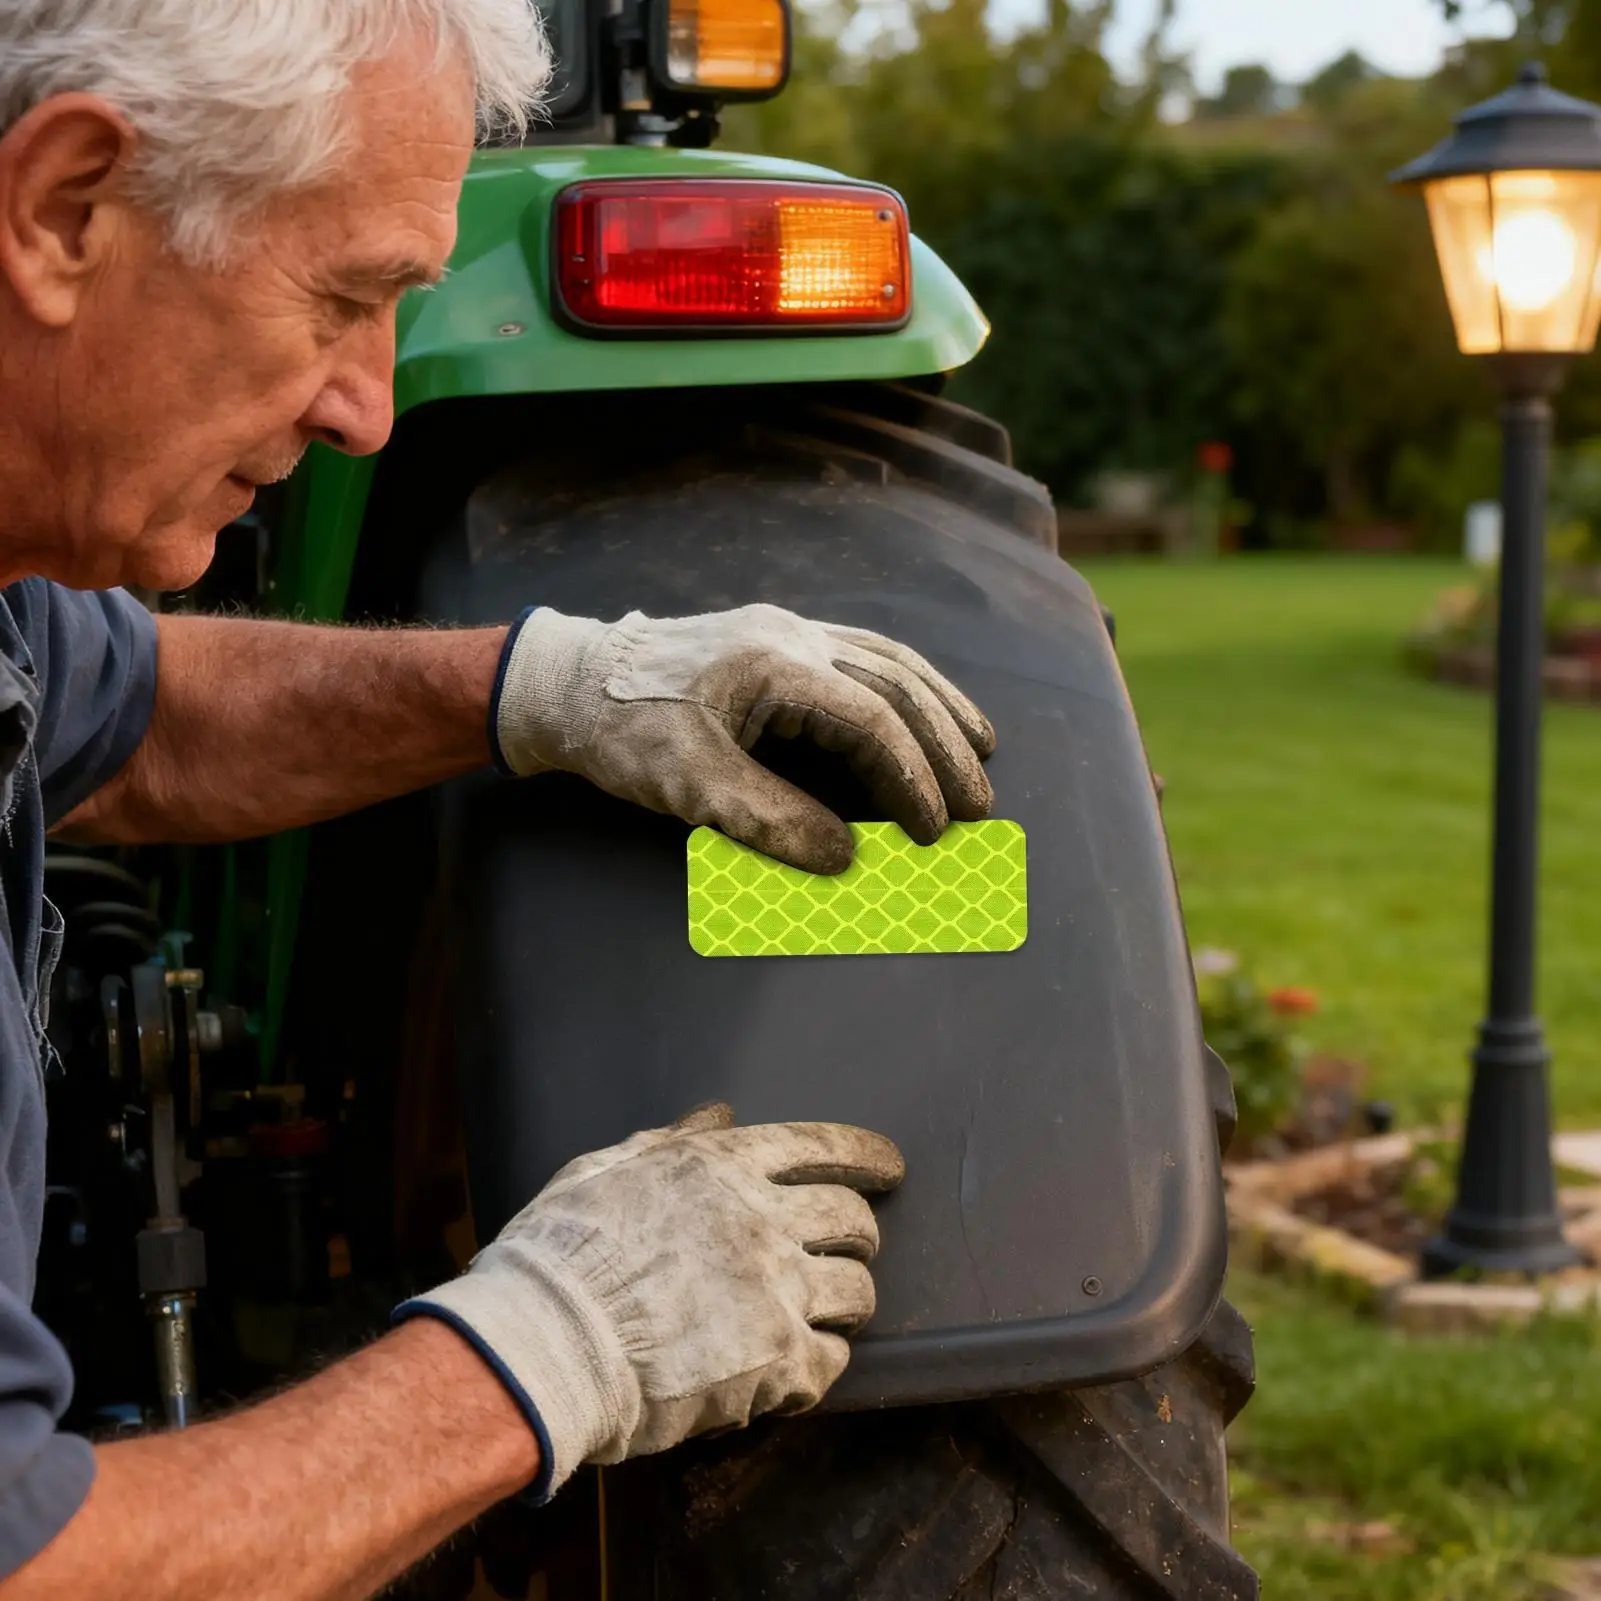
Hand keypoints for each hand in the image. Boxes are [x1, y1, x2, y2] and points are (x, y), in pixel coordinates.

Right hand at [395, 1104, 904, 1499]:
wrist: (545, 1342)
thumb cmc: (560, 1250)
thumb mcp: (608, 1168)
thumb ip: (673, 1142)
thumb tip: (719, 1115)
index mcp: (725, 1167)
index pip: (822, 1146)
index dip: (866, 1156)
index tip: (889, 1168)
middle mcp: (764, 1220)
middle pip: (851, 1220)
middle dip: (859, 1234)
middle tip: (851, 1249)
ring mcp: (776, 1291)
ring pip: (856, 1291)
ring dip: (847, 1302)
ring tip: (829, 1314)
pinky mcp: (776, 1361)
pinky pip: (831, 1363)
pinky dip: (819, 1366)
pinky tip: (796, 1374)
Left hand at [491, 603, 994, 872]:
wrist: (573, 681)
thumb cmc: (623, 731)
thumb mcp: (687, 784)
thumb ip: (767, 819)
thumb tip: (845, 858)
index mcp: (774, 664)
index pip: (870, 721)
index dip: (911, 779)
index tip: (934, 831)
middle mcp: (794, 636)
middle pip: (896, 686)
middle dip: (944, 747)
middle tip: (979, 806)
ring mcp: (790, 630)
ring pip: (890, 662)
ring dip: (941, 708)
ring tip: (983, 748)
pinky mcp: (781, 639)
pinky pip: (865, 656)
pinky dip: (905, 688)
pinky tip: (925, 710)